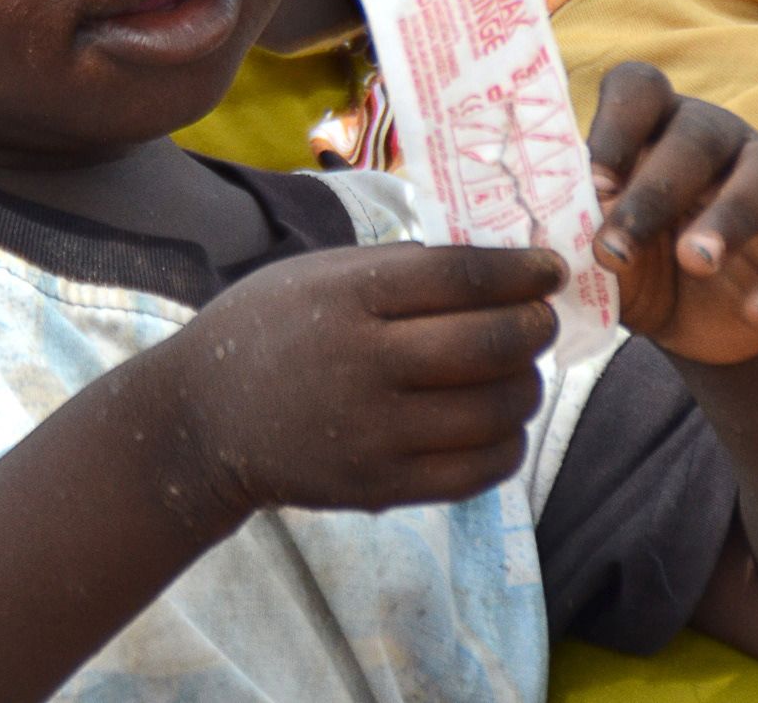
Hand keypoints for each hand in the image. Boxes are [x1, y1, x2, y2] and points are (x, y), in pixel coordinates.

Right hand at [160, 242, 560, 525]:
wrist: (204, 419)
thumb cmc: (270, 329)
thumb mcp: (320, 275)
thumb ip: (402, 270)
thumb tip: (502, 270)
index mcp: (347, 297)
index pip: (461, 278)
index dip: (521, 272)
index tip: (552, 269)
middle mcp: (363, 364)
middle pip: (490, 345)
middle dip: (535, 328)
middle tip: (541, 320)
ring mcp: (373, 433)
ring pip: (496, 411)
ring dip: (527, 386)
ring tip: (518, 371)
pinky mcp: (380, 488)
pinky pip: (478, 470)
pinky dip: (507, 443)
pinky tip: (498, 422)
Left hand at [584, 63, 757, 366]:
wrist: (695, 323)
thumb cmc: (633, 262)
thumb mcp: (600, 249)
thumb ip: (581, 227)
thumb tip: (555, 221)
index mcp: (654, 124)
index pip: (639, 88)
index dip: (615, 126)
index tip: (591, 184)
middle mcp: (716, 136)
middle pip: (697, 134)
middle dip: (654, 191)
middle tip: (615, 248)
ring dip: (731, 216)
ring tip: (694, 263)